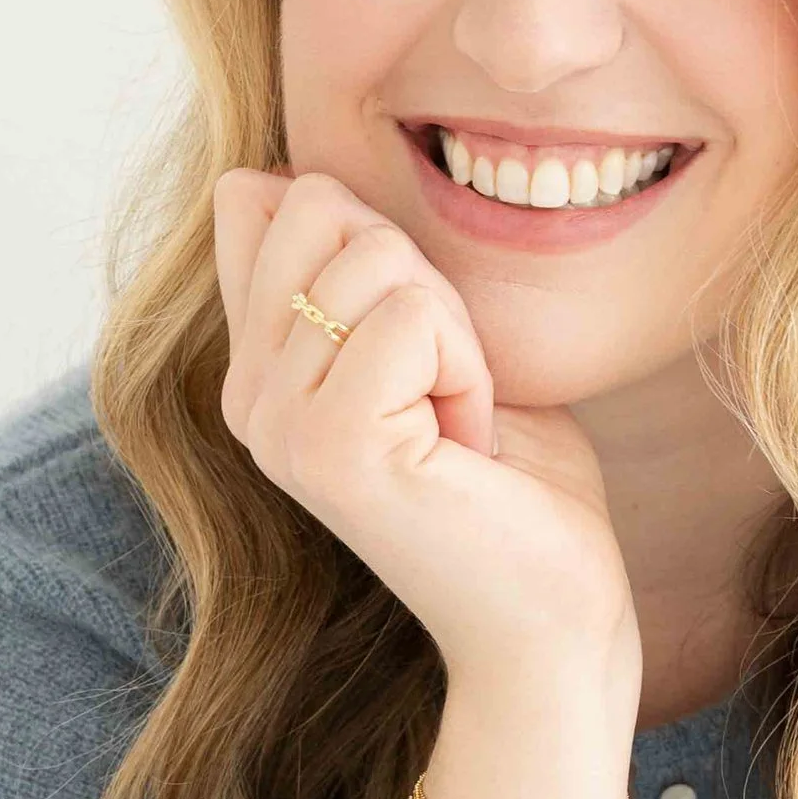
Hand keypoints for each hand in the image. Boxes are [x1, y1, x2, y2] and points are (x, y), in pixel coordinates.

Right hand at [212, 169, 639, 689]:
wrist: (550, 619)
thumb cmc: (514, 489)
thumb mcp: (429, 347)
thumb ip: (355, 273)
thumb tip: (258, 179)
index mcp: (258, 372)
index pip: (271, 207)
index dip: (383, 249)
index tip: (421, 352)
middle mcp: (246, 399)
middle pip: (323, 212)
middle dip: (422, 282)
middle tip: (449, 388)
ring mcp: (277, 425)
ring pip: (376, 260)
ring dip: (454, 336)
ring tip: (458, 425)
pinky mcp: (331, 444)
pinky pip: (414, 316)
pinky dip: (467, 368)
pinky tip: (467, 444)